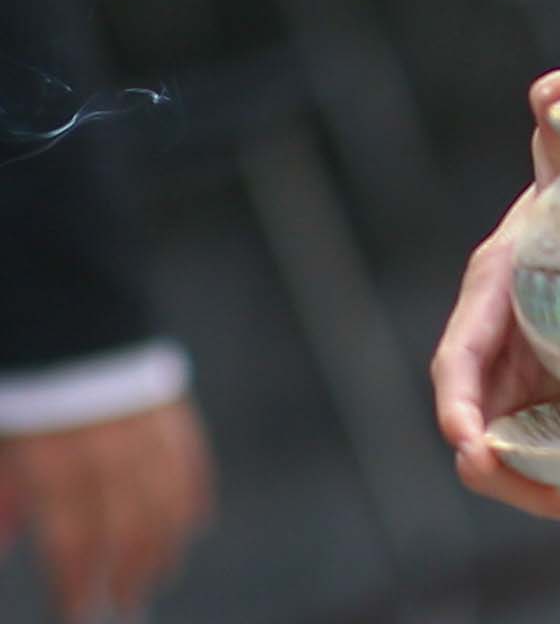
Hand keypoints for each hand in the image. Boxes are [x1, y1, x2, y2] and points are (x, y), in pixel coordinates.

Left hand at [0, 397, 213, 621]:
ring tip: (158, 575)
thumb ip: (6, 493)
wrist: (71, 313)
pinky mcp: (172, 407)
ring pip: (163, 499)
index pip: (70, 535)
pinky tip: (192, 525)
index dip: (77, 579)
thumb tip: (8, 543)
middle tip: (128, 603)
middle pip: (123, 524)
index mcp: (55, 458)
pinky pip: (191, 460)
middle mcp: (104, 448)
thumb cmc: (31, 383)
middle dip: (126, 571)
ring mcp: (144, 427)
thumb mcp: (5, 439)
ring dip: (163, 543)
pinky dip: (193, 496)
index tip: (78, 611)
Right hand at [432, 68, 559, 521]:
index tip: (466, 438)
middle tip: (522, 485)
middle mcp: (502, 339)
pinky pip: (555, 437)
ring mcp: (530, 368)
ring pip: (514, 438)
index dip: (459, 398)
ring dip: (531, 477)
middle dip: (491, 459)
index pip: (459, 354)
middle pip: (479, 414)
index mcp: (494, 290)